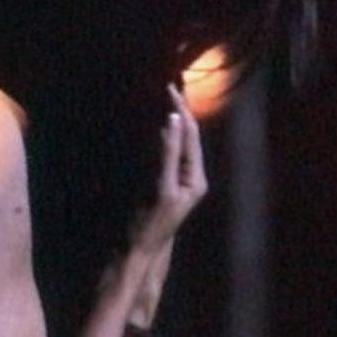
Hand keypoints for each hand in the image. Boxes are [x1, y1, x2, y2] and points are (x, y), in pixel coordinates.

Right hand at [128, 84, 207, 254]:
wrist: (139, 251)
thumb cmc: (151, 223)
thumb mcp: (162, 187)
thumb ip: (169, 153)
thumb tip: (174, 120)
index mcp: (197, 177)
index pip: (191, 134)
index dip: (182, 110)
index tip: (169, 87)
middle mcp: (192, 176)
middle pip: (188, 135)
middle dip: (179, 111)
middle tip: (167, 85)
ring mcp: (179, 179)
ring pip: (178, 142)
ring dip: (171, 120)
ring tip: (162, 96)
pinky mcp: (164, 182)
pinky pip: (167, 152)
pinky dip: (162, 135)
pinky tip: (154, 123)